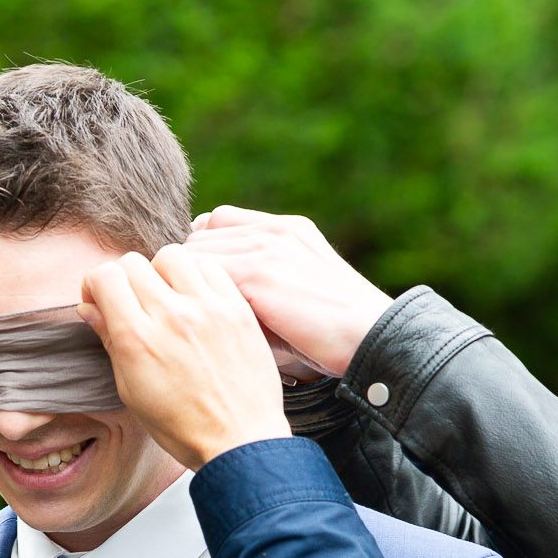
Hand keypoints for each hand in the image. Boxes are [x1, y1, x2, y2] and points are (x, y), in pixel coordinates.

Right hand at [77, 245, 290, 469]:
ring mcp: (208, 309)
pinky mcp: (237, 309)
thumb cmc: (184, 426)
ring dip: (161, 271)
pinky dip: (197, 275)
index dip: (95, 285)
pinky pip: (211, 266)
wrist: (241, 441)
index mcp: (138, 339)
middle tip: (133, 302)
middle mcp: (171, 316)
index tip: (101, 301)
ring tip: (167, 296)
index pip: (105, 276)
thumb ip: (110, 341)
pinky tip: (197, 297)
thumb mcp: (131, 390)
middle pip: (133, 262)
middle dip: (124, 279)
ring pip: (172, 255)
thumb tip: (90, 308)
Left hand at [185, 207, 393, 378]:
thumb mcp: (299, 295)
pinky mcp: (258, 271)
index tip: (202, 284)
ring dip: (189, 287)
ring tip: (192, 319)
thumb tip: (211, 302)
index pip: (220, 220)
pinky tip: (200, 325)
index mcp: (288, 230)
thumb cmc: (334, 335)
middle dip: (191, 269)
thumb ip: (260, 285)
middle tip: (187, 306)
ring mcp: (266, 246)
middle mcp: (274, 230)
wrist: (370, 337)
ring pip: (195, 254)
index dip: (205, 250)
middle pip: (201, 234)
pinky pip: (202, 275)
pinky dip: (195, 299)